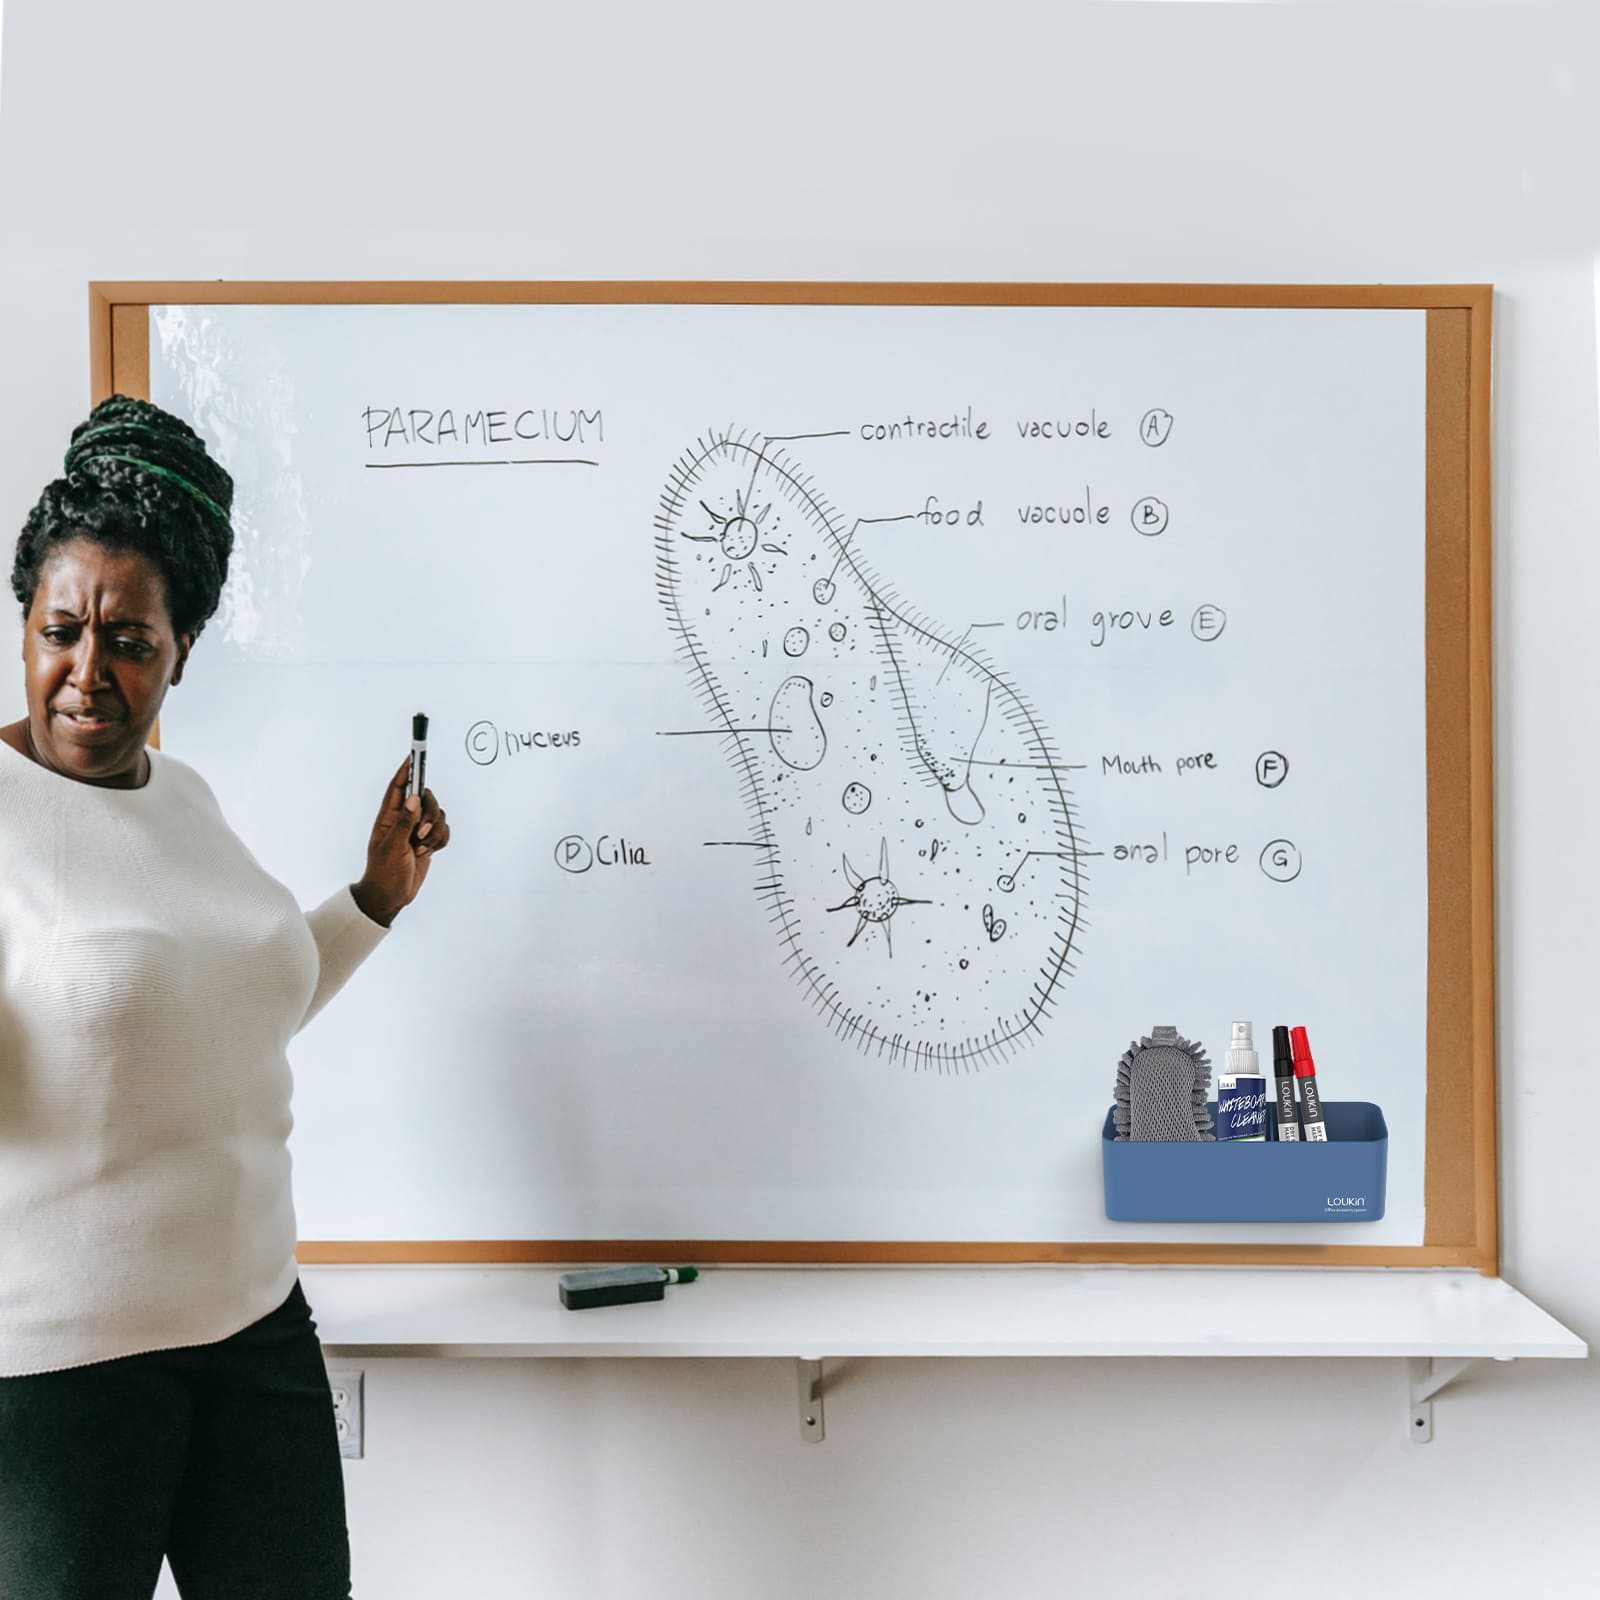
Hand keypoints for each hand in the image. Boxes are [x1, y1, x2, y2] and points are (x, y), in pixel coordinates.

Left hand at [350, 757, 450, 926]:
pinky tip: (428, 853)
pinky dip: (441, 841)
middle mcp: (404, 819)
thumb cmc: (384, 872)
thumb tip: (413, 798)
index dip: (406, 770)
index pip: (398, 787)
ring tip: (421, 849)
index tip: (413, 756)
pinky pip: (444, 831)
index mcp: (388, 817)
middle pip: (426, 799)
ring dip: (435, 833)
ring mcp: (417, 830)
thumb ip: (404, 822)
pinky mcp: (429, 841)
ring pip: (438, 815)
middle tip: (421, 833)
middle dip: (430, 815)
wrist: (392, 896)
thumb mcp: (392, 848)